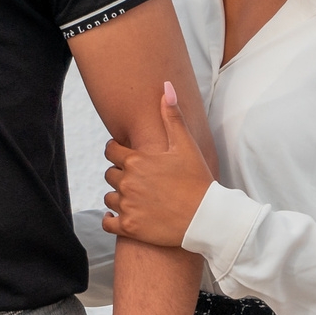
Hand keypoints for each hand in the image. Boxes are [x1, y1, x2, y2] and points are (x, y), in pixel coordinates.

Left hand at [103, 80, 211, 248]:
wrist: (208, 217)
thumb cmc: (198, 179)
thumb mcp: (186, 146)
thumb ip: (172, 117)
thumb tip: (166, 87)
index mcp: (136, 160)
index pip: (110, 151)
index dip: (117, 152)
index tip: (125, 156)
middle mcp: (127, 182)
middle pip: (109, 174)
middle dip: (120, 175)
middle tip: (137, 180)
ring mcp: (127, 205)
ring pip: (109, 197)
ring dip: (117, 196)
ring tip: (134, 198)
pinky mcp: (129, 227)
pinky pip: (108, 222)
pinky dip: (110, 220)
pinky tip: (120, 216)